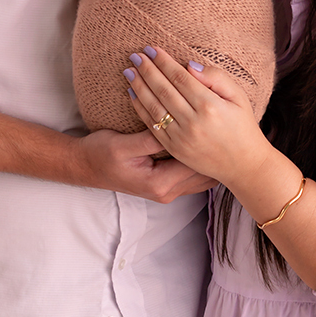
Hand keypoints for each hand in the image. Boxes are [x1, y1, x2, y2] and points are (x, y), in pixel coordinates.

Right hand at [0, 108, 214, 202]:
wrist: (83, 166)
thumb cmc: (100, 154)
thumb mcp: (123, 145)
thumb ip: (149, 139)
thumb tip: (175, 125)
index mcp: (159, 185)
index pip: (195, 164)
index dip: (209, 144)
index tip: (221, 124)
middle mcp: (166, 191)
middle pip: (203, 173)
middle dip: (215, 152)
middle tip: (232, 128)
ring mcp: (166, 189)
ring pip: (199, 173)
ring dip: (210, 154)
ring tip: (226, 133)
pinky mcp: (164, 181)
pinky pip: (190, 171)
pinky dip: (199, 157)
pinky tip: (208, 140)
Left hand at [124, 47, 273, 190]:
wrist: (244, 164)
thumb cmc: (243, 126)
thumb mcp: (239, 96)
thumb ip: (216, 77)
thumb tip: (189, 65)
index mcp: (210, 106)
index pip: (179, 77)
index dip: (163, 61)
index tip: (151, 48)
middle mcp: (193, 122)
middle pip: (163, 90)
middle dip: (146, 70)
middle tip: (135, 55)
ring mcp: (182, 138)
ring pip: (154, 107)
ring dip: (139, 87)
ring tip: (129, 71)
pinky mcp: (175, 149)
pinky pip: (152, 125)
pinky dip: (140, 108)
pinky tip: (132, 94)